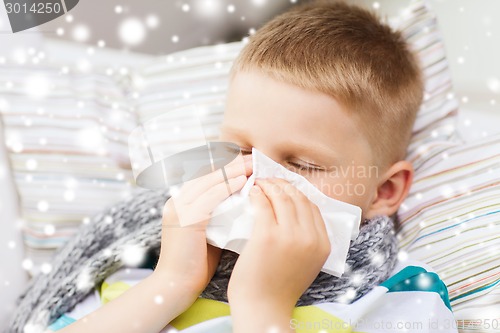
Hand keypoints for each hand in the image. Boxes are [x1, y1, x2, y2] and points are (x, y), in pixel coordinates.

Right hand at [155, 153, 252, 296]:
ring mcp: (179, 209)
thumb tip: (245, 205)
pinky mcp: (185, 220)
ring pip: (209, 182)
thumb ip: (220, 216)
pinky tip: (243, 182)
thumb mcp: (208, 232)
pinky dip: (227, 187)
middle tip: (253, 158)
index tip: (248, 162)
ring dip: (233, 172)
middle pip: (207, 174)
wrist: (175, 286)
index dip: (226, 167)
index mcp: (181, 202)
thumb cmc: (195, 263)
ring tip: (252, 165)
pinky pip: (208, 198)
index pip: (205, 176)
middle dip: (232, 165)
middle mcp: (177, 201)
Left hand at [228, 178, 330, 330]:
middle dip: (283, 184)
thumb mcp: (306, 263)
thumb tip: (296, 214)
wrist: (263, 308)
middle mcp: (310, 238)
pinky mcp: (268, 236)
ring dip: (269, 185)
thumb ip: (306, 240)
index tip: (284, 187)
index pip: (312, 207)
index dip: (297, 192)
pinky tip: (251, 192)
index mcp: (323, 244)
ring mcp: (290, 236)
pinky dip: (257, 193)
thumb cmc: (279, 287)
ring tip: (259, 183)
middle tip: (269, 180)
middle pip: (299, 197)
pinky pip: (264, 204)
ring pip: (282, 196)